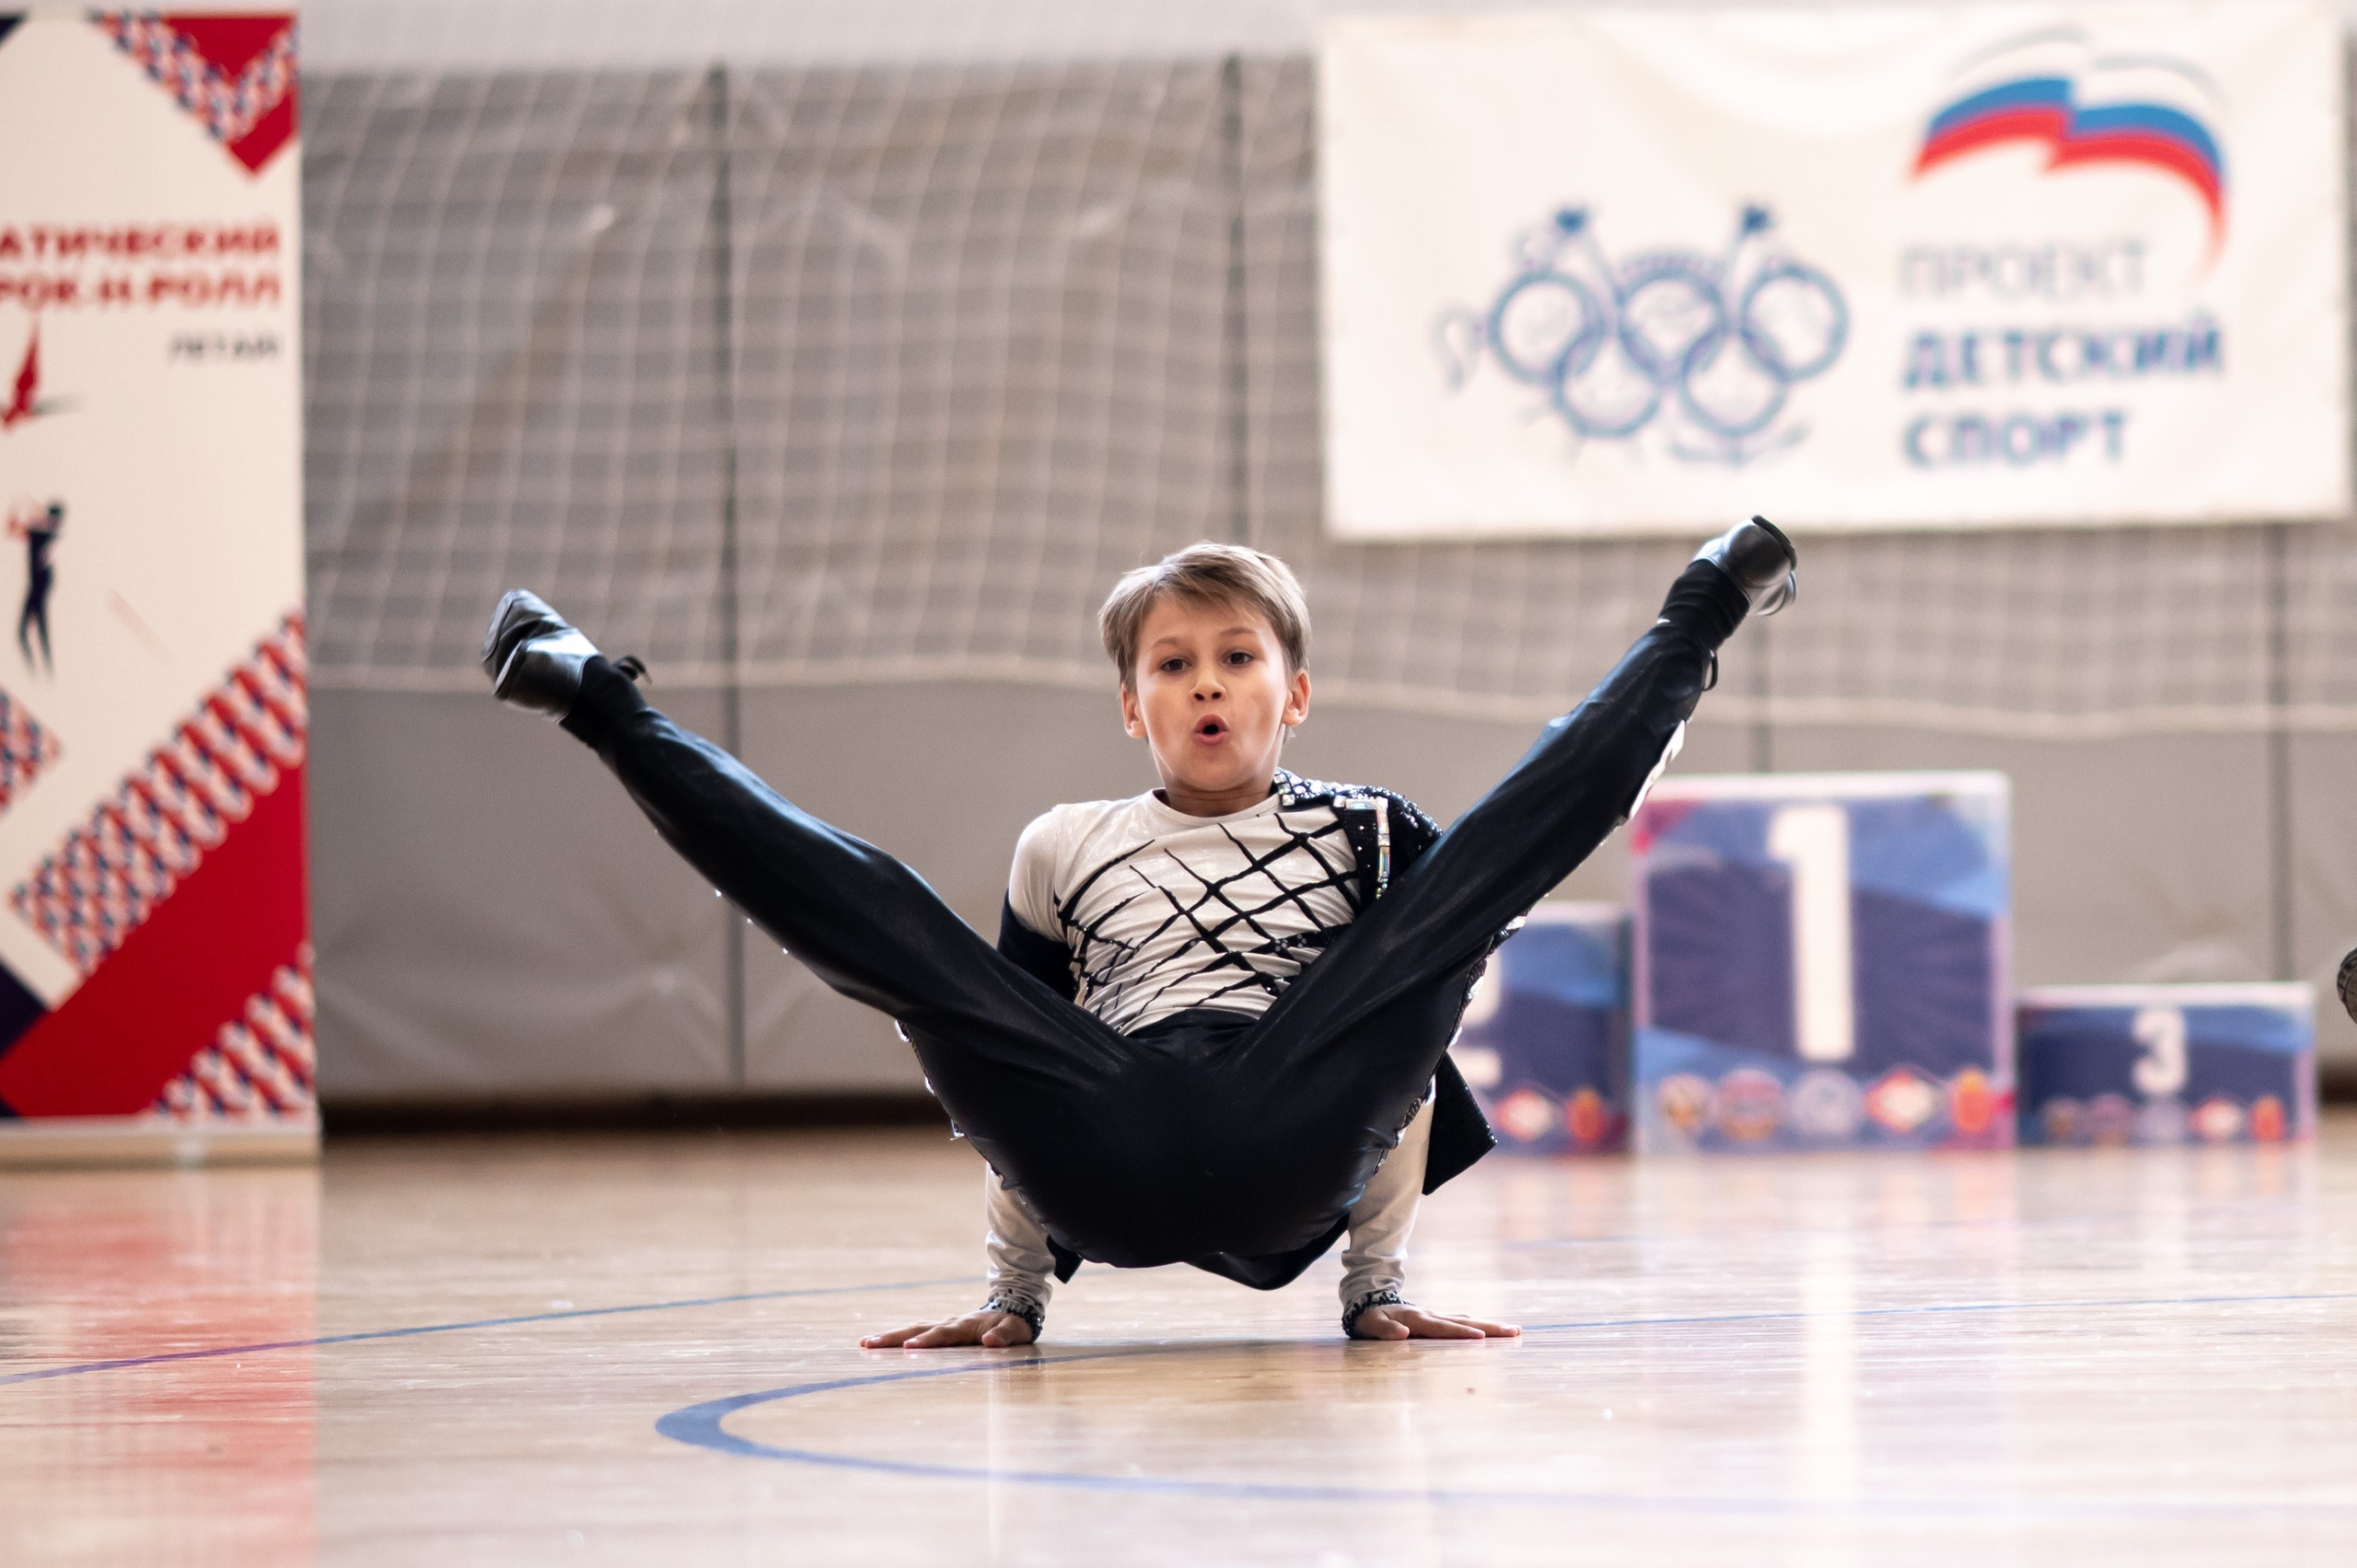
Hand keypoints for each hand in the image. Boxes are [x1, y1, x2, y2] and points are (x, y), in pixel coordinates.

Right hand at [859, 1309, 1036, 1349]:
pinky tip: (879, 1344)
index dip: (927, 1341)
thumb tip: (990, 1341)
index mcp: (966, 1326)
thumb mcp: (1015, 1331)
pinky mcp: (940, 1329)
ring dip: (890, 1337)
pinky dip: (898, 1337)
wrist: (1012, 1307)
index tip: (908, 1348)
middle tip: (868, 1344)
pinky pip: (916, 1332)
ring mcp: (943, 1324)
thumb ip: (1004, 1336)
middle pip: (918, 1328)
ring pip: (913, 1328)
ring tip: (865, 1343)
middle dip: (894, 1338)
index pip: (943, 1335)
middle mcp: (949, 1323)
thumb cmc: (1013, 1324)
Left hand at [1349, 1303, 1520, 1340]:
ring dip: (1490, 1325)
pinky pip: (1463, 1322)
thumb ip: (1385, 1330)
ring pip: (1468, 1319)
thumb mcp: (1371, 1325)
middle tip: (1514, 1332)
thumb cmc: (1371, 1319)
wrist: (1371, 1303)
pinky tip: (1496, 1331)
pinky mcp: (1440, 1319)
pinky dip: (1481, 1325)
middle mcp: (1431, 1315)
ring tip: (1514, 1331)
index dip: (1460, 1332)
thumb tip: (1403, 1333)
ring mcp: (1437, 1315)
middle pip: (1464, 1321)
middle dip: (1489, 1327)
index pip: (1442, 1327)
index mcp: (1417, 1319)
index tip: (1480, 1336)